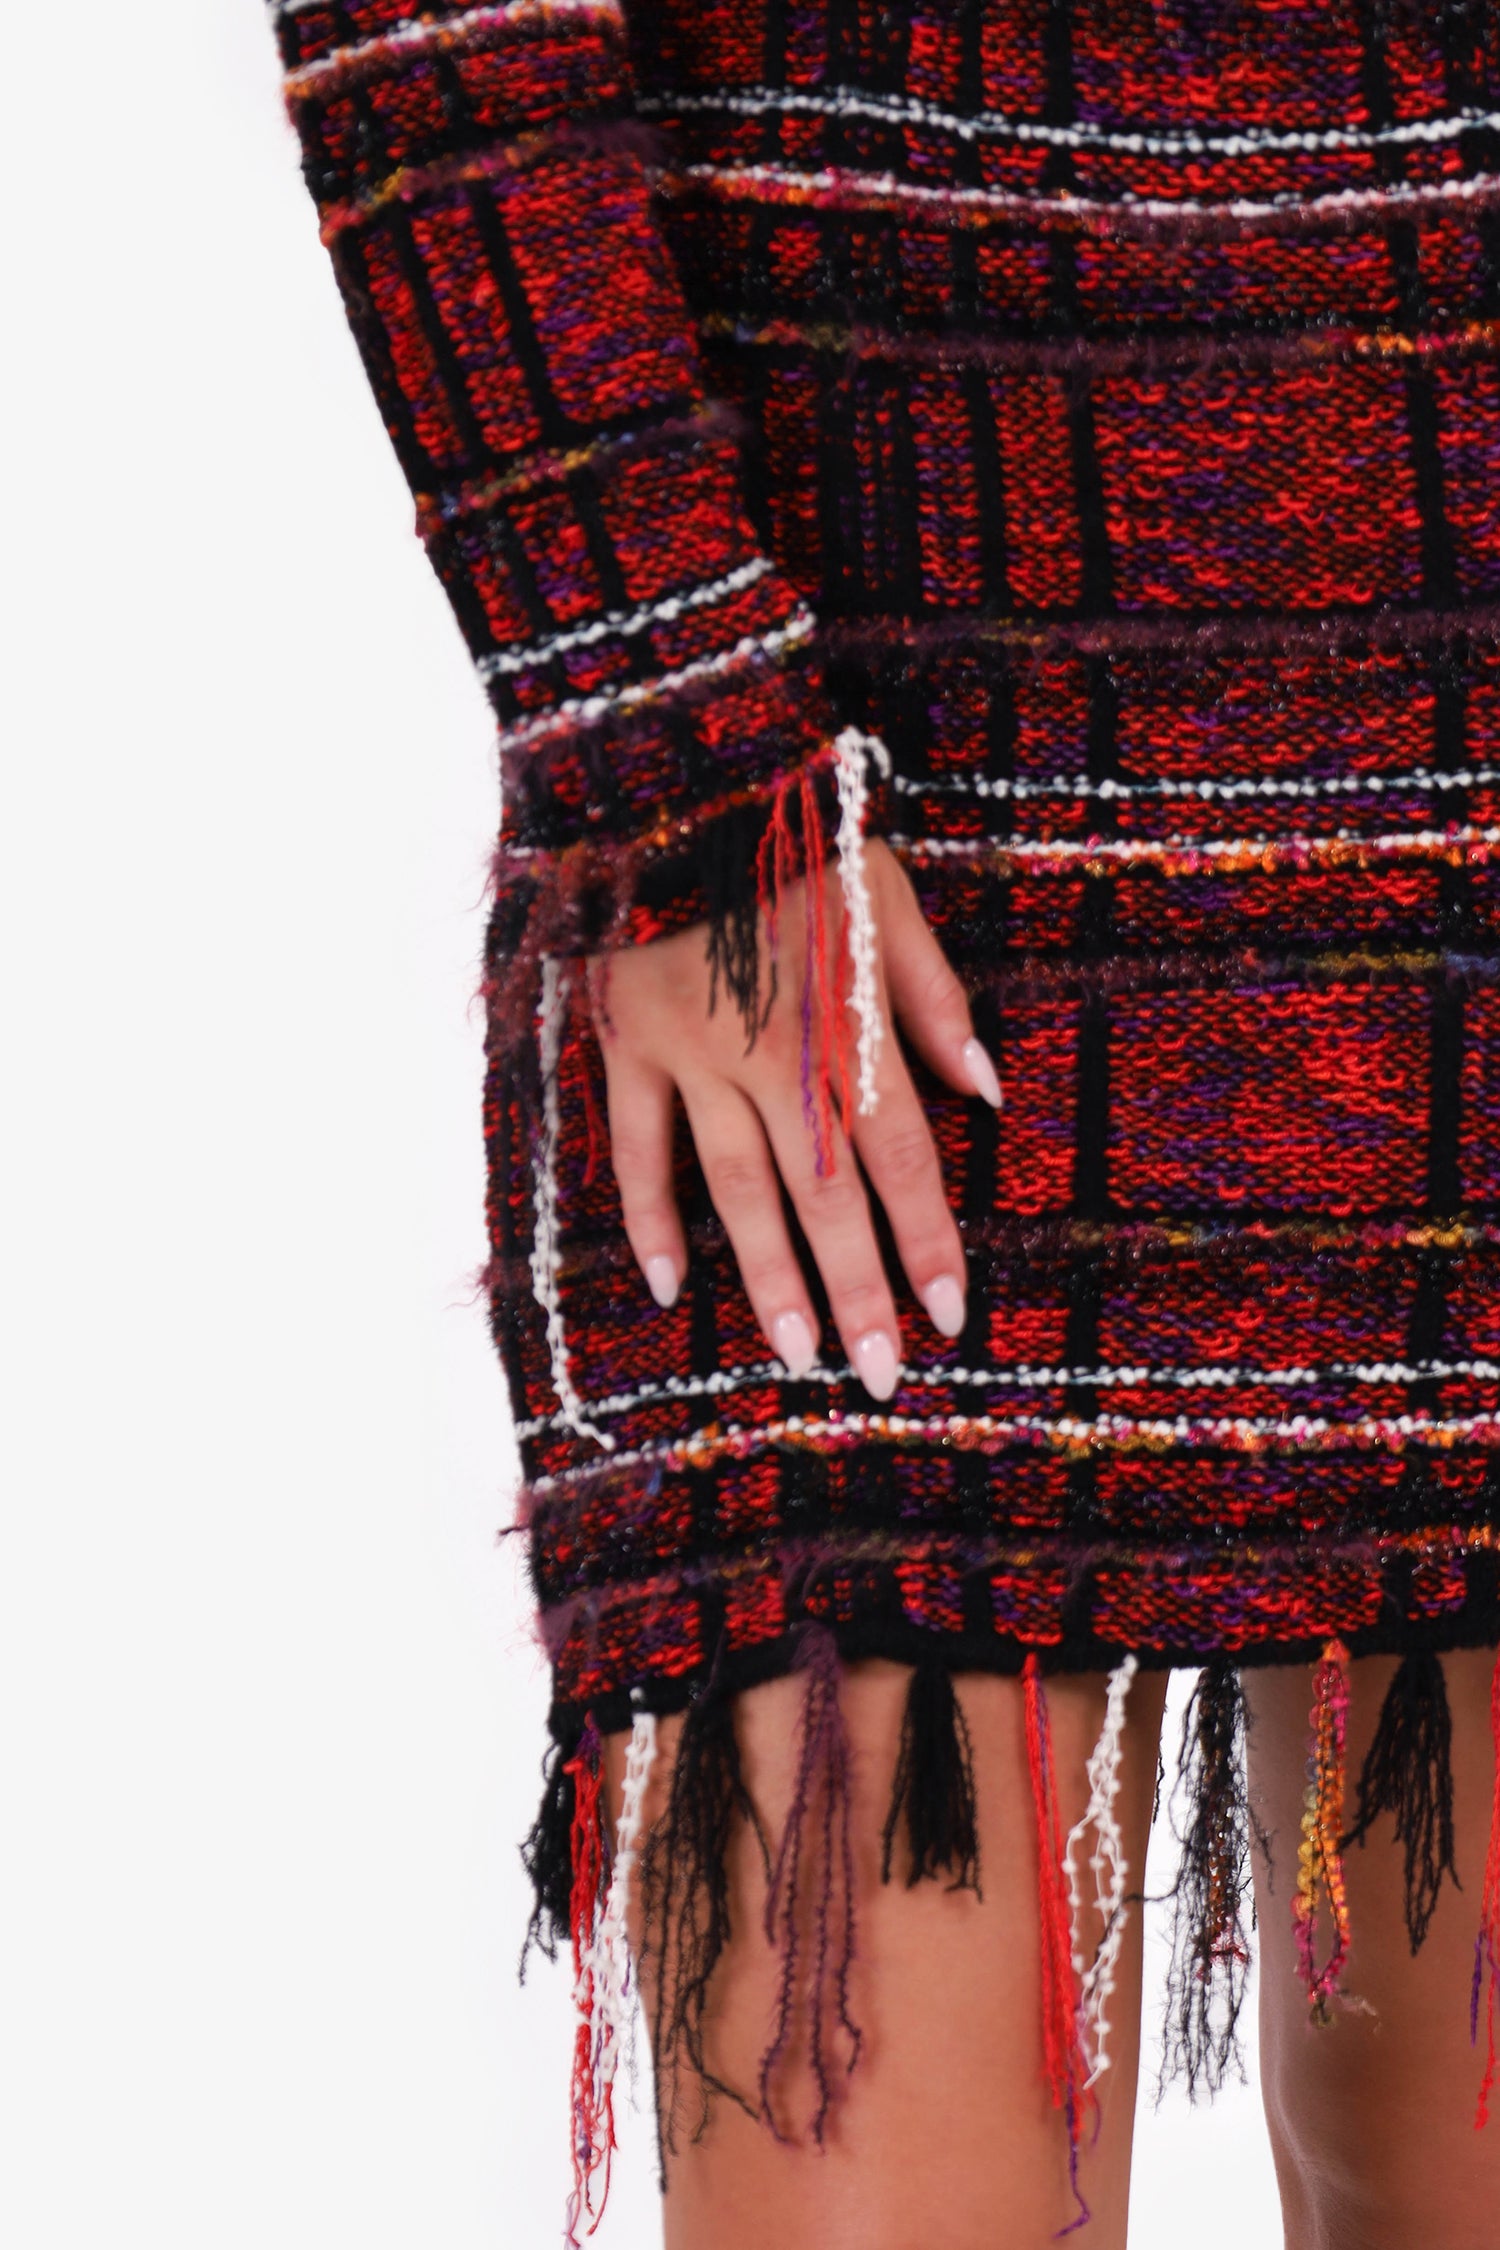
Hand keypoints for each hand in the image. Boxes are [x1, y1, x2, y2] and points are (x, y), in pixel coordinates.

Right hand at [587, 839, 1002, 1398]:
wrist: (673, 775)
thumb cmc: (797, 828)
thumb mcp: (888, 893)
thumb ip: (935, 1000)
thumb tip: (989, 1093)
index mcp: (847, 1022)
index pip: (900, 1158)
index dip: (927, 1241)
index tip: (950, 1314)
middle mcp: (774, 1057)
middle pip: (824, 1195)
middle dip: (857, 1290)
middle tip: (878, 1375)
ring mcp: (693, 1057)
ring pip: (734, 1190)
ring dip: (768, 1278)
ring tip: (795, 1356)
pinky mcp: (628, 1044)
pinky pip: (636, 1148)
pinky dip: (650, 1217)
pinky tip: (671, 1286)